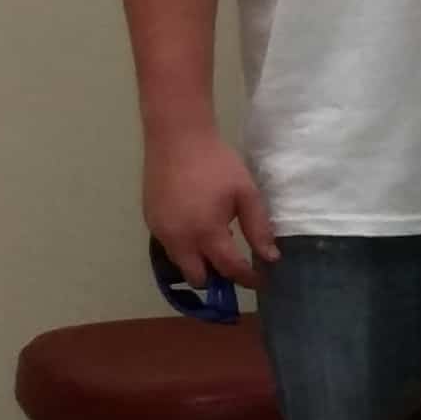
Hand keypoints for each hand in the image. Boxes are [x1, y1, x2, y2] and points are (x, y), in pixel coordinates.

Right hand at [143, 120, 278, 289]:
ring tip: (217, 243)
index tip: (260, 281)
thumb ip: (258, 228)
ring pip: (180, 263)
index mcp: (206, 233)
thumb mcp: (245, 193)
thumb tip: (271, 258)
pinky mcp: (150, 221)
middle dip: (217, 278)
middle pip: (197, 277)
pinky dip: (185, 246)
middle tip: (234, 266)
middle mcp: (179, 239)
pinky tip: (197, 228)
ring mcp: (160, 231)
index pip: (228, 269)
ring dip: (198, 262)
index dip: (247, 279)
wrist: (177, 138)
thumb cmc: (216, 163)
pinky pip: (169, 246)